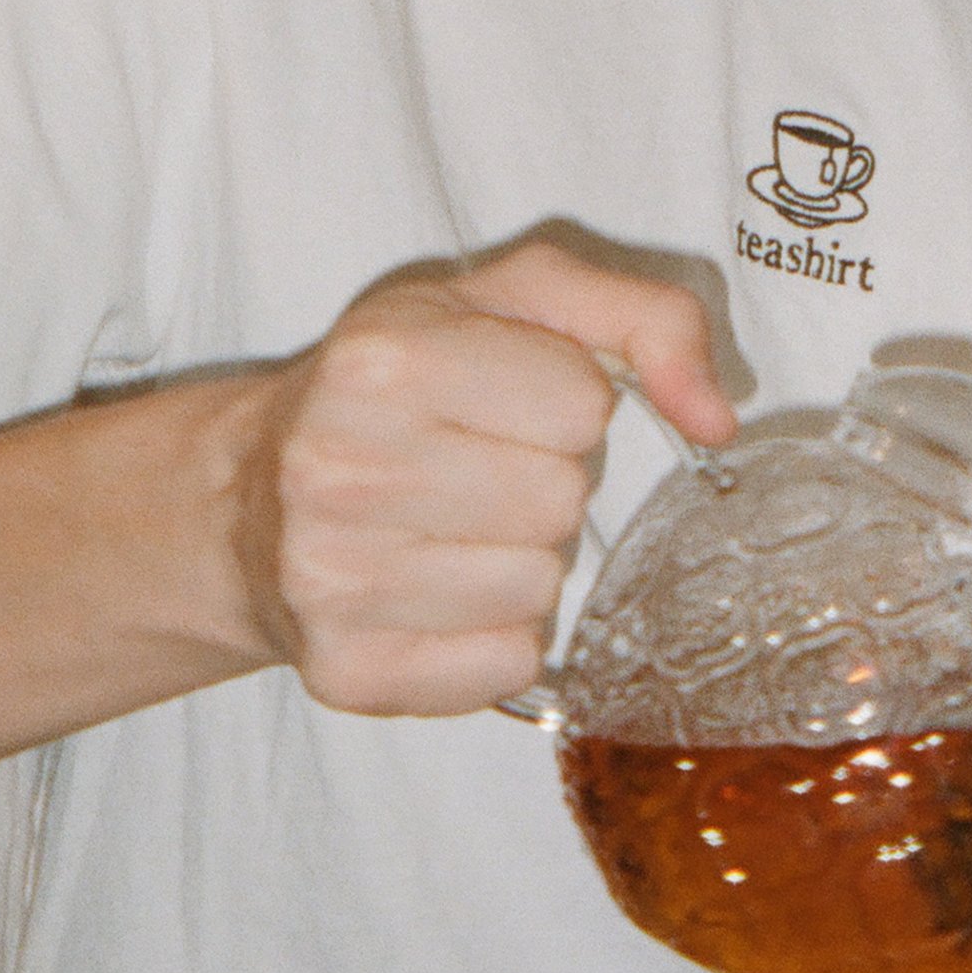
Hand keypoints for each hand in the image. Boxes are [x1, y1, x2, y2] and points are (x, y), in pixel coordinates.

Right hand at [233, 238, 733, 717]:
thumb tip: (722, 417)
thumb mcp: (516, 298)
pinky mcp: (346, 674)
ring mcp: (332, 582)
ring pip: (538, 591)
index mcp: (382, 361)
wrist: (249, 496)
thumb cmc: (400, 381)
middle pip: (560, 502)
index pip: (579, 404)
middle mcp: (340, 470)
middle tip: (476, 466)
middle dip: (544, 481)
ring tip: (453, 527)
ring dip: (521, 559)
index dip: (563, 400)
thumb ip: (645, 316)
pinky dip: (495, 635)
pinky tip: (437, 591)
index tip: (503, 399)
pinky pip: (505, 667)